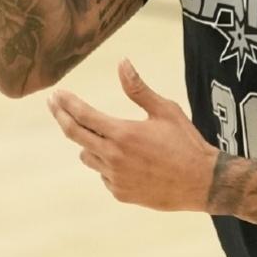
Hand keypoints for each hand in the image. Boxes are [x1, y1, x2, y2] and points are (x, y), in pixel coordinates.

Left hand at [46, 59, 218, 212]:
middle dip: (61, 116)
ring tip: (103, 137)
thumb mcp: (165, 110)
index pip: (84, 115)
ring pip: (87, 156)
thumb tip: (122, 63)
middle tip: (53, 105)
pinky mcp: (120, 193)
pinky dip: (108, 165)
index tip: (57, 94)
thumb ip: (138, 89)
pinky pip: (103, 175)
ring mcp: (115, 178)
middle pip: (74, 134)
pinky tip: (128, 161)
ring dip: (89, 144)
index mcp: (123, 133)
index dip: (67, 103)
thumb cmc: (186, 143)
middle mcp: (114, 157)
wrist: (203, 183)